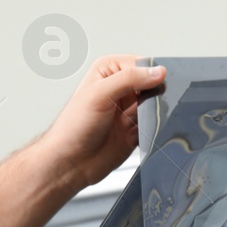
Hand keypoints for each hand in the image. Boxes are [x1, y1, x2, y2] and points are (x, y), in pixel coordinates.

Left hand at [37, 54, 164, 191]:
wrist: (70, 163)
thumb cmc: (72, 128)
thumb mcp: (98, 94)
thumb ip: (129, 79)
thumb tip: (156, 71)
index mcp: (107, 71)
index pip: (139, 63)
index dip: (150, 71)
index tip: (156, 81)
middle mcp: (119, 88)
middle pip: (150, 83)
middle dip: (153, 94)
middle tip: (147, 103)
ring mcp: (127, 109)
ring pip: (154, 104)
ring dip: (152, 112)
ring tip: (136, 120)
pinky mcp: (135, 129)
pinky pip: (153, 124)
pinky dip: (152, 127)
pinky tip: (138, 132)